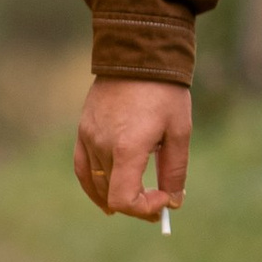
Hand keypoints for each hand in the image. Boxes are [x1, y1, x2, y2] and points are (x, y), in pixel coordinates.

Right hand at [75, 77, 191, 222]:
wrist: (138, 54)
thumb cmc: (165, 92)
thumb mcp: (179, 132)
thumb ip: (175, 170)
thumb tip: (174, 201)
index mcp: (127, 148)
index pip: (123, 199)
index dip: (144, 208)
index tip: (164, 199)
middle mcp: (102, 145)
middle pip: (112, 194)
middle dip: (138, 203)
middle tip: (160, 201)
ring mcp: (88, 137)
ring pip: (98, 183)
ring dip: (118, 195)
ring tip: (140, 197)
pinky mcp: (83, 129)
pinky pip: (82, 168)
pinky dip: (93, 186)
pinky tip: (105, 198)